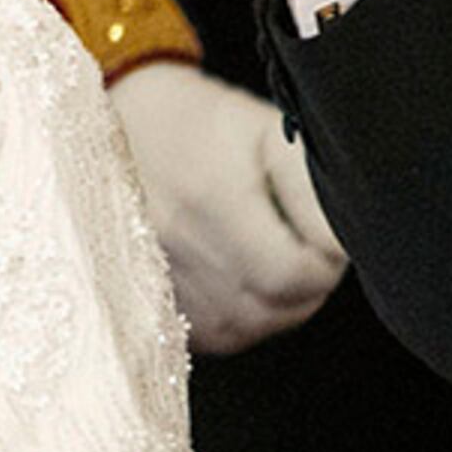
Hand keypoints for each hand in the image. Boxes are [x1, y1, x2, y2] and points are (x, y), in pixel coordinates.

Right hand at [111, 62, 345, 353]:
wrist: (106, 124)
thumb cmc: (195, 119)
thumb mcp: (263, 127)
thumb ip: (308, 181)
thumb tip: (344, 236)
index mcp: (209, 198)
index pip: (297, 273)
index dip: (328, 260)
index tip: (324, 233)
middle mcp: (175, 245)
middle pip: (275, 307)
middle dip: (307, 282)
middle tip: (303, 244)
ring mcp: (153, 277)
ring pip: (248, 326)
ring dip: (275, 303)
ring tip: (270, 257)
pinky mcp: (144, 299)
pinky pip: (214, 332)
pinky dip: (239, 314)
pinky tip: (236, 276)